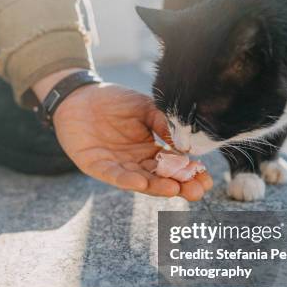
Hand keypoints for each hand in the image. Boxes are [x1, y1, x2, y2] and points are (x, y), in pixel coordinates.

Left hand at [51, 83, 212, 200]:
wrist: (80, 95)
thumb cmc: (113, 101)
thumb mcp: (145, 108)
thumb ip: (164, 124)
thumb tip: (186, 144)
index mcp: (150, 149)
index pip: (173, 165)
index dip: (189, 173)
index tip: (206, 179)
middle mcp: (136, 162)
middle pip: (160, 179)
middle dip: (179, 185)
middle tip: (197, 191)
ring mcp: (117, 166)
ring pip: (140, 181)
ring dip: (156, 187)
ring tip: (174, 188)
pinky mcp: (96, 166)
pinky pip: (113, 175)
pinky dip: (126, 179)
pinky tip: (140, 181)